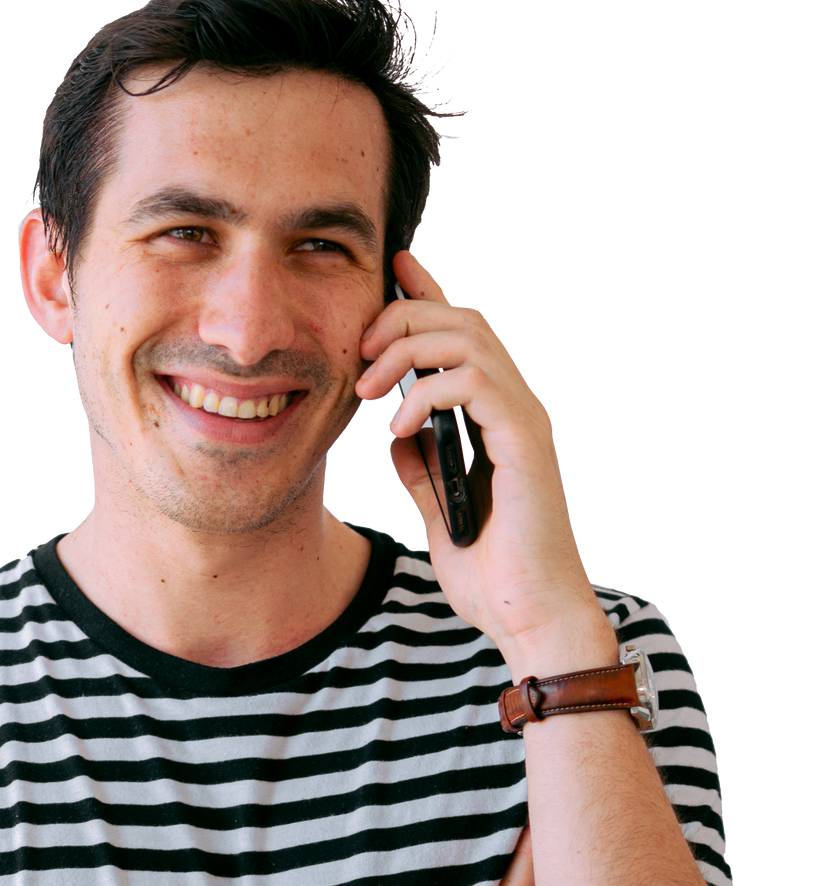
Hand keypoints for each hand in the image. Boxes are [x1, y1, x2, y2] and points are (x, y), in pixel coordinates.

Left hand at [355, 250, 616, 681]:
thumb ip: (424, 470)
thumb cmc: (492, 575)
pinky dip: (425, 394)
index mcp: (496, 418)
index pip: (464, 335)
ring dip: (407, 349)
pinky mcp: (523, 442)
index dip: (429, 293)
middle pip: (462, 319)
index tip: (393, 269)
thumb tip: (401, 438)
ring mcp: (523, 421)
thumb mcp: (439, 512)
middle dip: (403, 317)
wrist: (526, 616)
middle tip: (360, 351)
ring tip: (368, 388)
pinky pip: (473, 383)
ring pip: (468, 337)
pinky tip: (398, 428)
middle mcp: (515, 408)